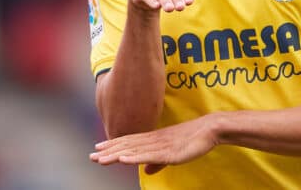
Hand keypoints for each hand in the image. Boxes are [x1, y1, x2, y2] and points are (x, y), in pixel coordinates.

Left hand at [89, 114, 218, 174]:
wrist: (210, 129)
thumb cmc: (192, 139)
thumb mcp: (172, 154)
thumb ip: (158, 162)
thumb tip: (145, 171)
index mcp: (154, 139)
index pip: (129, 142)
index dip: (113, 145)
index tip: (97, 149)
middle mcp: (154, 140)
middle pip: (127, 146)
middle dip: (109, 151)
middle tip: (91, 156)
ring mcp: (160, 145)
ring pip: (134, 151)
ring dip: (116, 155)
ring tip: (101, 158)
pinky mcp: (169, 152)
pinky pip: (149, 155)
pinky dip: (134, 157)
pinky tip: (123, 159)